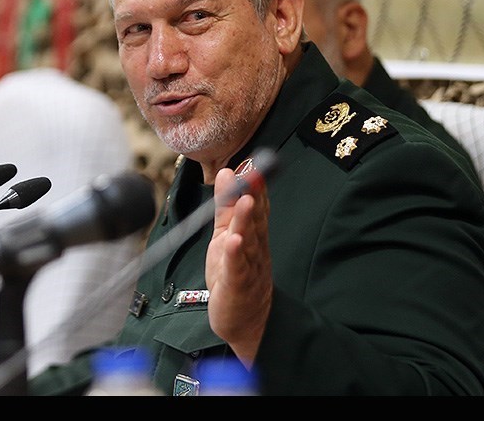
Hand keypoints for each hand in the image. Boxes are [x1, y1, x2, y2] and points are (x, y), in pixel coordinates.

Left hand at [205, 167, 272, 366]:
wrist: (246, 320)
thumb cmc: (235, 274)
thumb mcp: (226, 236)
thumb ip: (226, 207)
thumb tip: (227, 172)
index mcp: (252, 235)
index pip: (256, 206)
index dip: (254, 185)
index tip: (251, 163)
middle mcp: (255, 249)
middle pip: (256, 220)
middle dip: (254, 196)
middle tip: (252, 173)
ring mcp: (248, 268)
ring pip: (248, 242)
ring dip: (247, 221)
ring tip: (246, 201)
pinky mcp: (237, 286)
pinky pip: (237, 269)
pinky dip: (235, 255)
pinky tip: (233, 241)